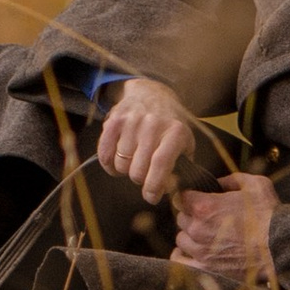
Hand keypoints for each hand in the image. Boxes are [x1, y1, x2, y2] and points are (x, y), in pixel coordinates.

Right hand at [96, 76, 200, 198]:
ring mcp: (132, 121)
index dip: (153, 186)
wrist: (151, 93)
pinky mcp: (114, 120)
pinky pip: (104, 152)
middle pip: (138, 169)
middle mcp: (153, 124)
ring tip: (132, 165)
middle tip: (143, 176)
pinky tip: (116, 163)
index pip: (161, 164)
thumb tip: (173, 193)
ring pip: (121, 163)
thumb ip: (183, 167)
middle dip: (139, 180)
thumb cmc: (170, 124)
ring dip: (125, 171)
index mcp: (175, 132)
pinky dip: (108, 164)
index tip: (151, 197)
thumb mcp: (185, 141)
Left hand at [171, 175, 280, 278]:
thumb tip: (217, 183)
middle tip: (207, 217)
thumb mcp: (254, 185)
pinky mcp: (207, 269)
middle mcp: (198, 229)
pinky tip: (191, 253)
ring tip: (205, 235)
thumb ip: (231, 180)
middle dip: (191, 216)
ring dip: (190, 236)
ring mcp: (201, 251)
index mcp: (205, 206)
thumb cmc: (269, 215)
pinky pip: (181, 262)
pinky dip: (184, 256)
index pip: (180, 197)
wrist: (282, 248)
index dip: (189, 196)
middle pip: (181, 218)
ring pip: (182, 239)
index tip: (197, 199)